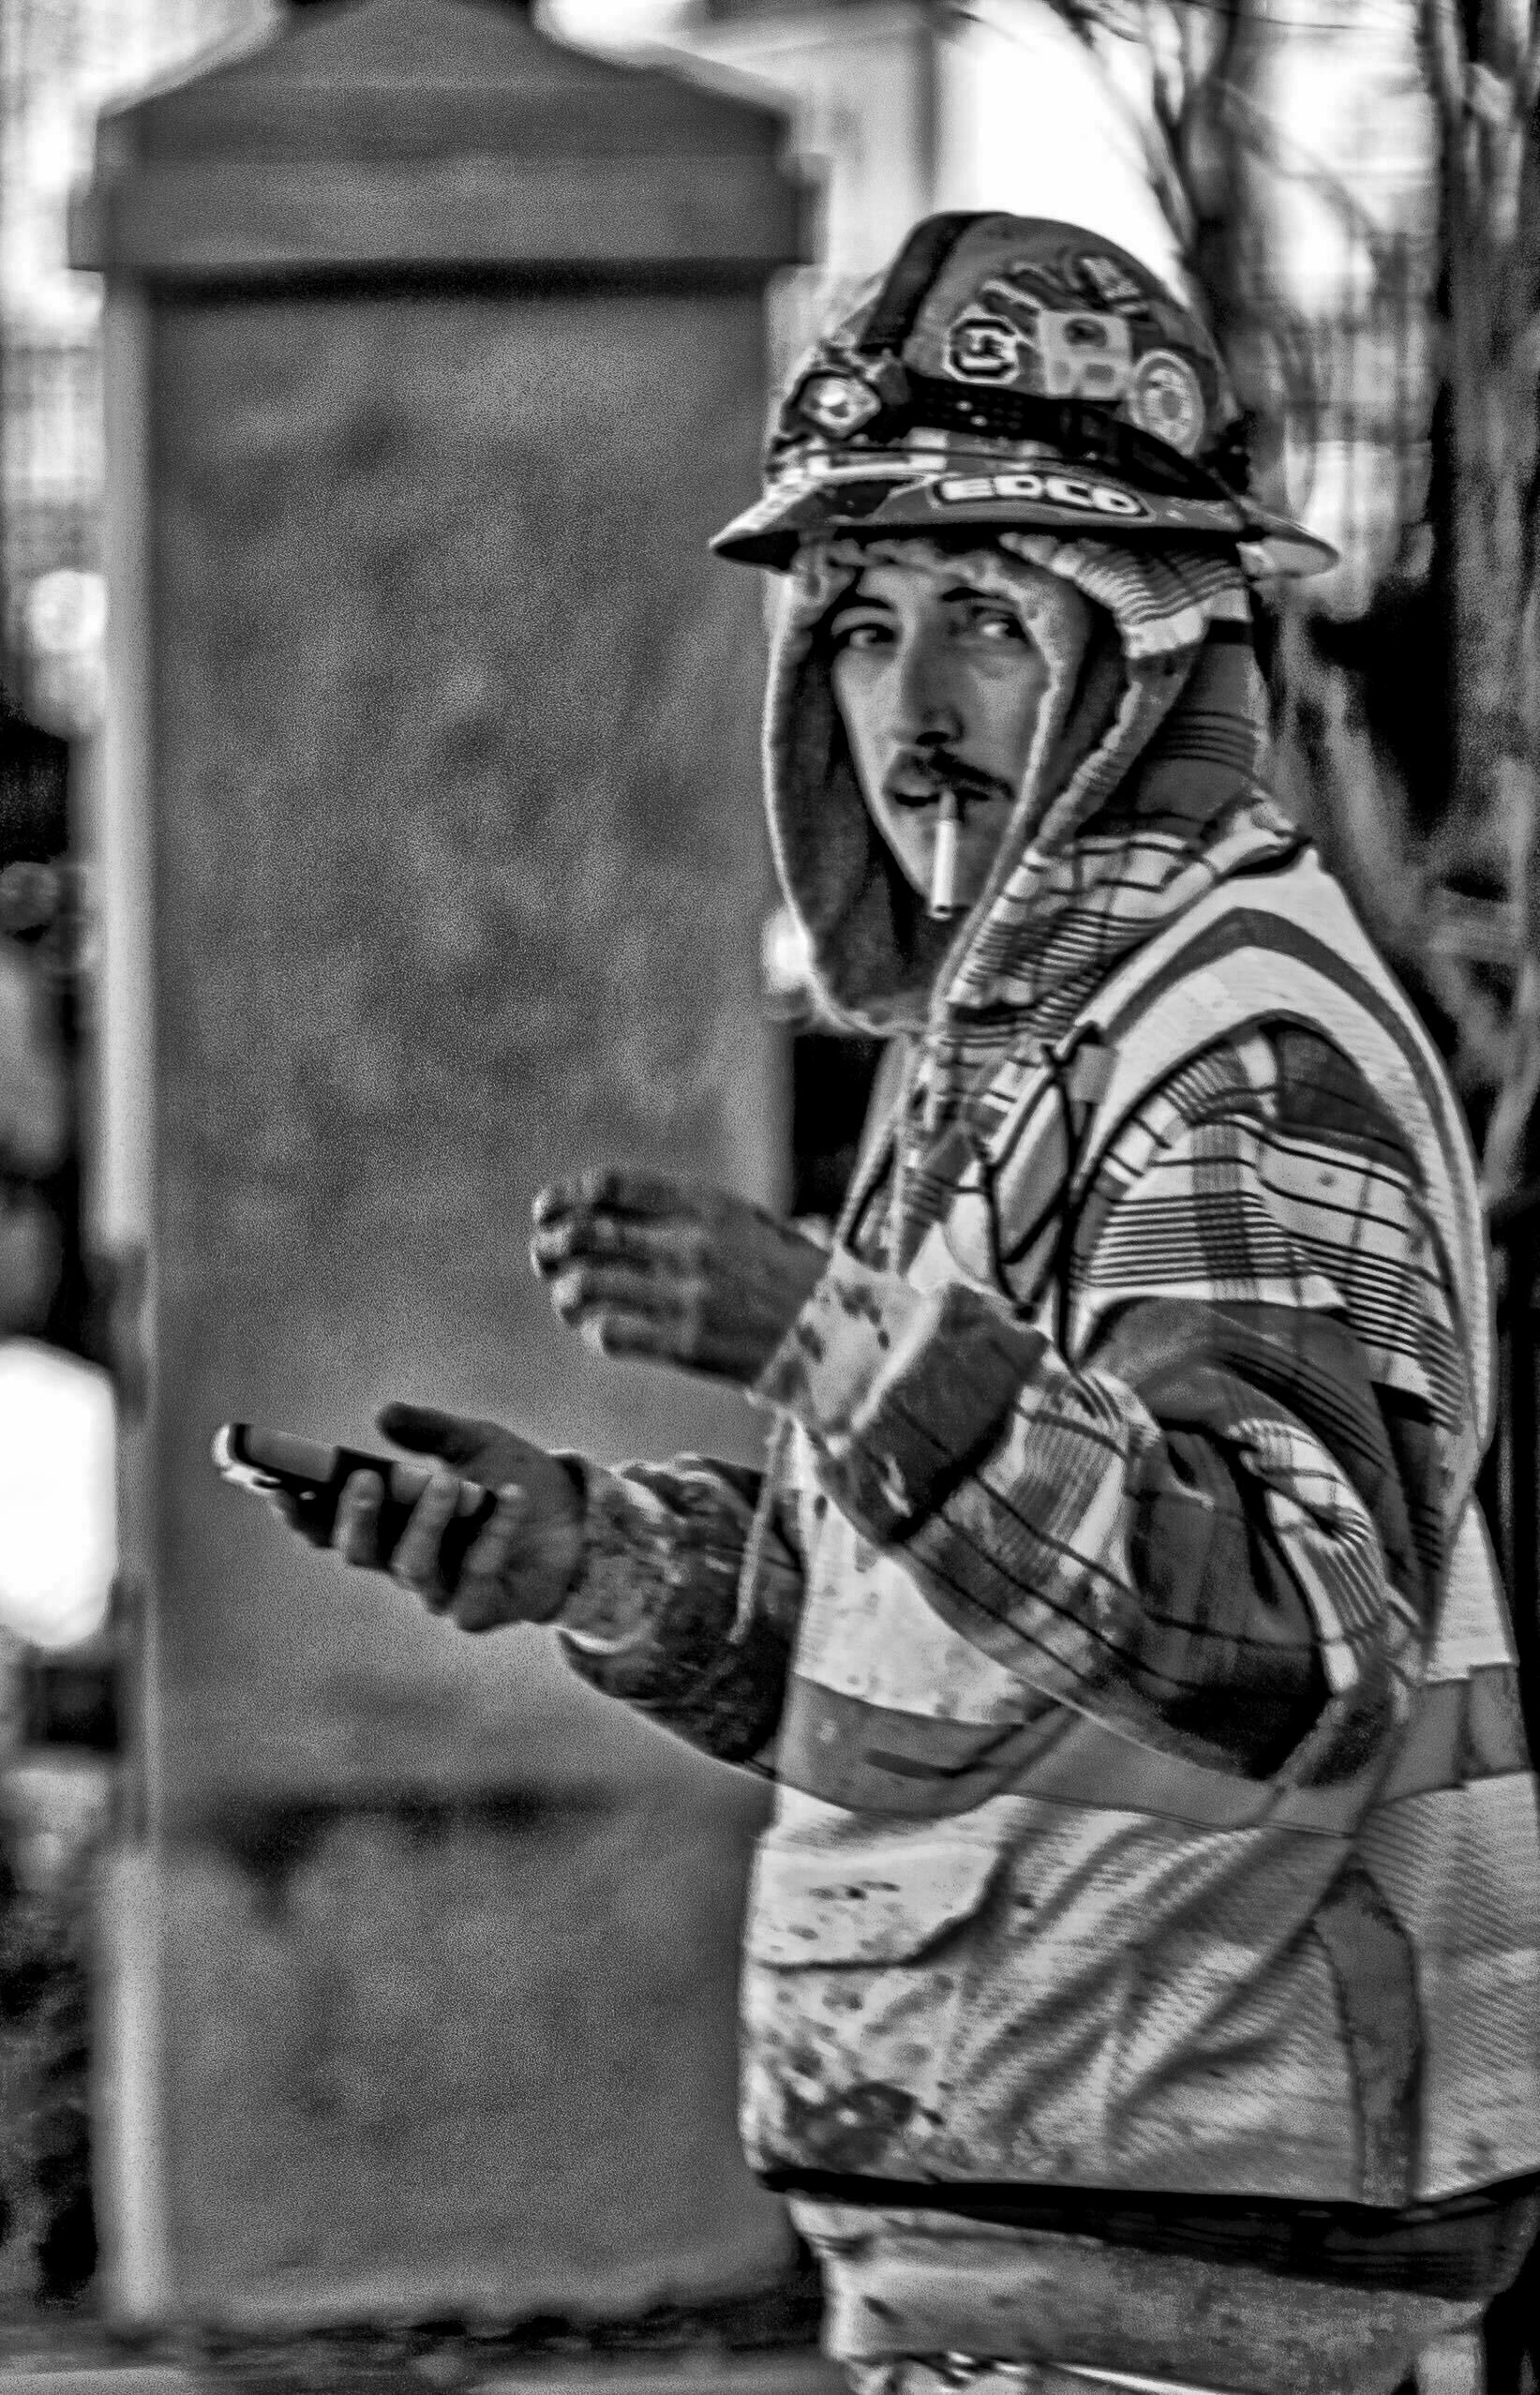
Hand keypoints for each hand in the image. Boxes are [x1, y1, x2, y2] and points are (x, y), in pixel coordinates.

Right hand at [277, 1402, 583, 1632]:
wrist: (582, 1522)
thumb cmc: (518, 1483)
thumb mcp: (475, 1443)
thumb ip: (430, 1431)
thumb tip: (384, 1414)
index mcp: (392, 1526)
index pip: (331, 1527)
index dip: (300, 1513)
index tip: (277, 1486)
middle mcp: (408, 1563)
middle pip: (360, 1553)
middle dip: (355, 1518)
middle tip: (365, 1480)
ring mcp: (442, 1592)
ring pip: (413, 1567)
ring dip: (425, 1522)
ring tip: (444, 1483)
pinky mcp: (480, 1610)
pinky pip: (474, 1579)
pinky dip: (491, 1537)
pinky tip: (509, 1502)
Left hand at [530, 1170, 828, 1383]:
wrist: (834, 1330)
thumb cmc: (785, 1274)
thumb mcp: (741, 1221)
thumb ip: (683, 1212)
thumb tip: (606, 1212)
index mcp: (703, 1204)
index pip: (611, 1186)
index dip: (566, 1197)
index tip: (546, 1210)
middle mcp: (689, 1243)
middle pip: (586, 1234)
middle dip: (551, 1247)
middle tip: (544, 1259)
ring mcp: (686, 1294)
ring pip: (587, 1286)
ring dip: (566, 1294)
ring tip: (569, 1301)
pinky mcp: (685, 1342)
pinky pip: (611, 1333)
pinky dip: (594, 1332)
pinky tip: (602, 1332)